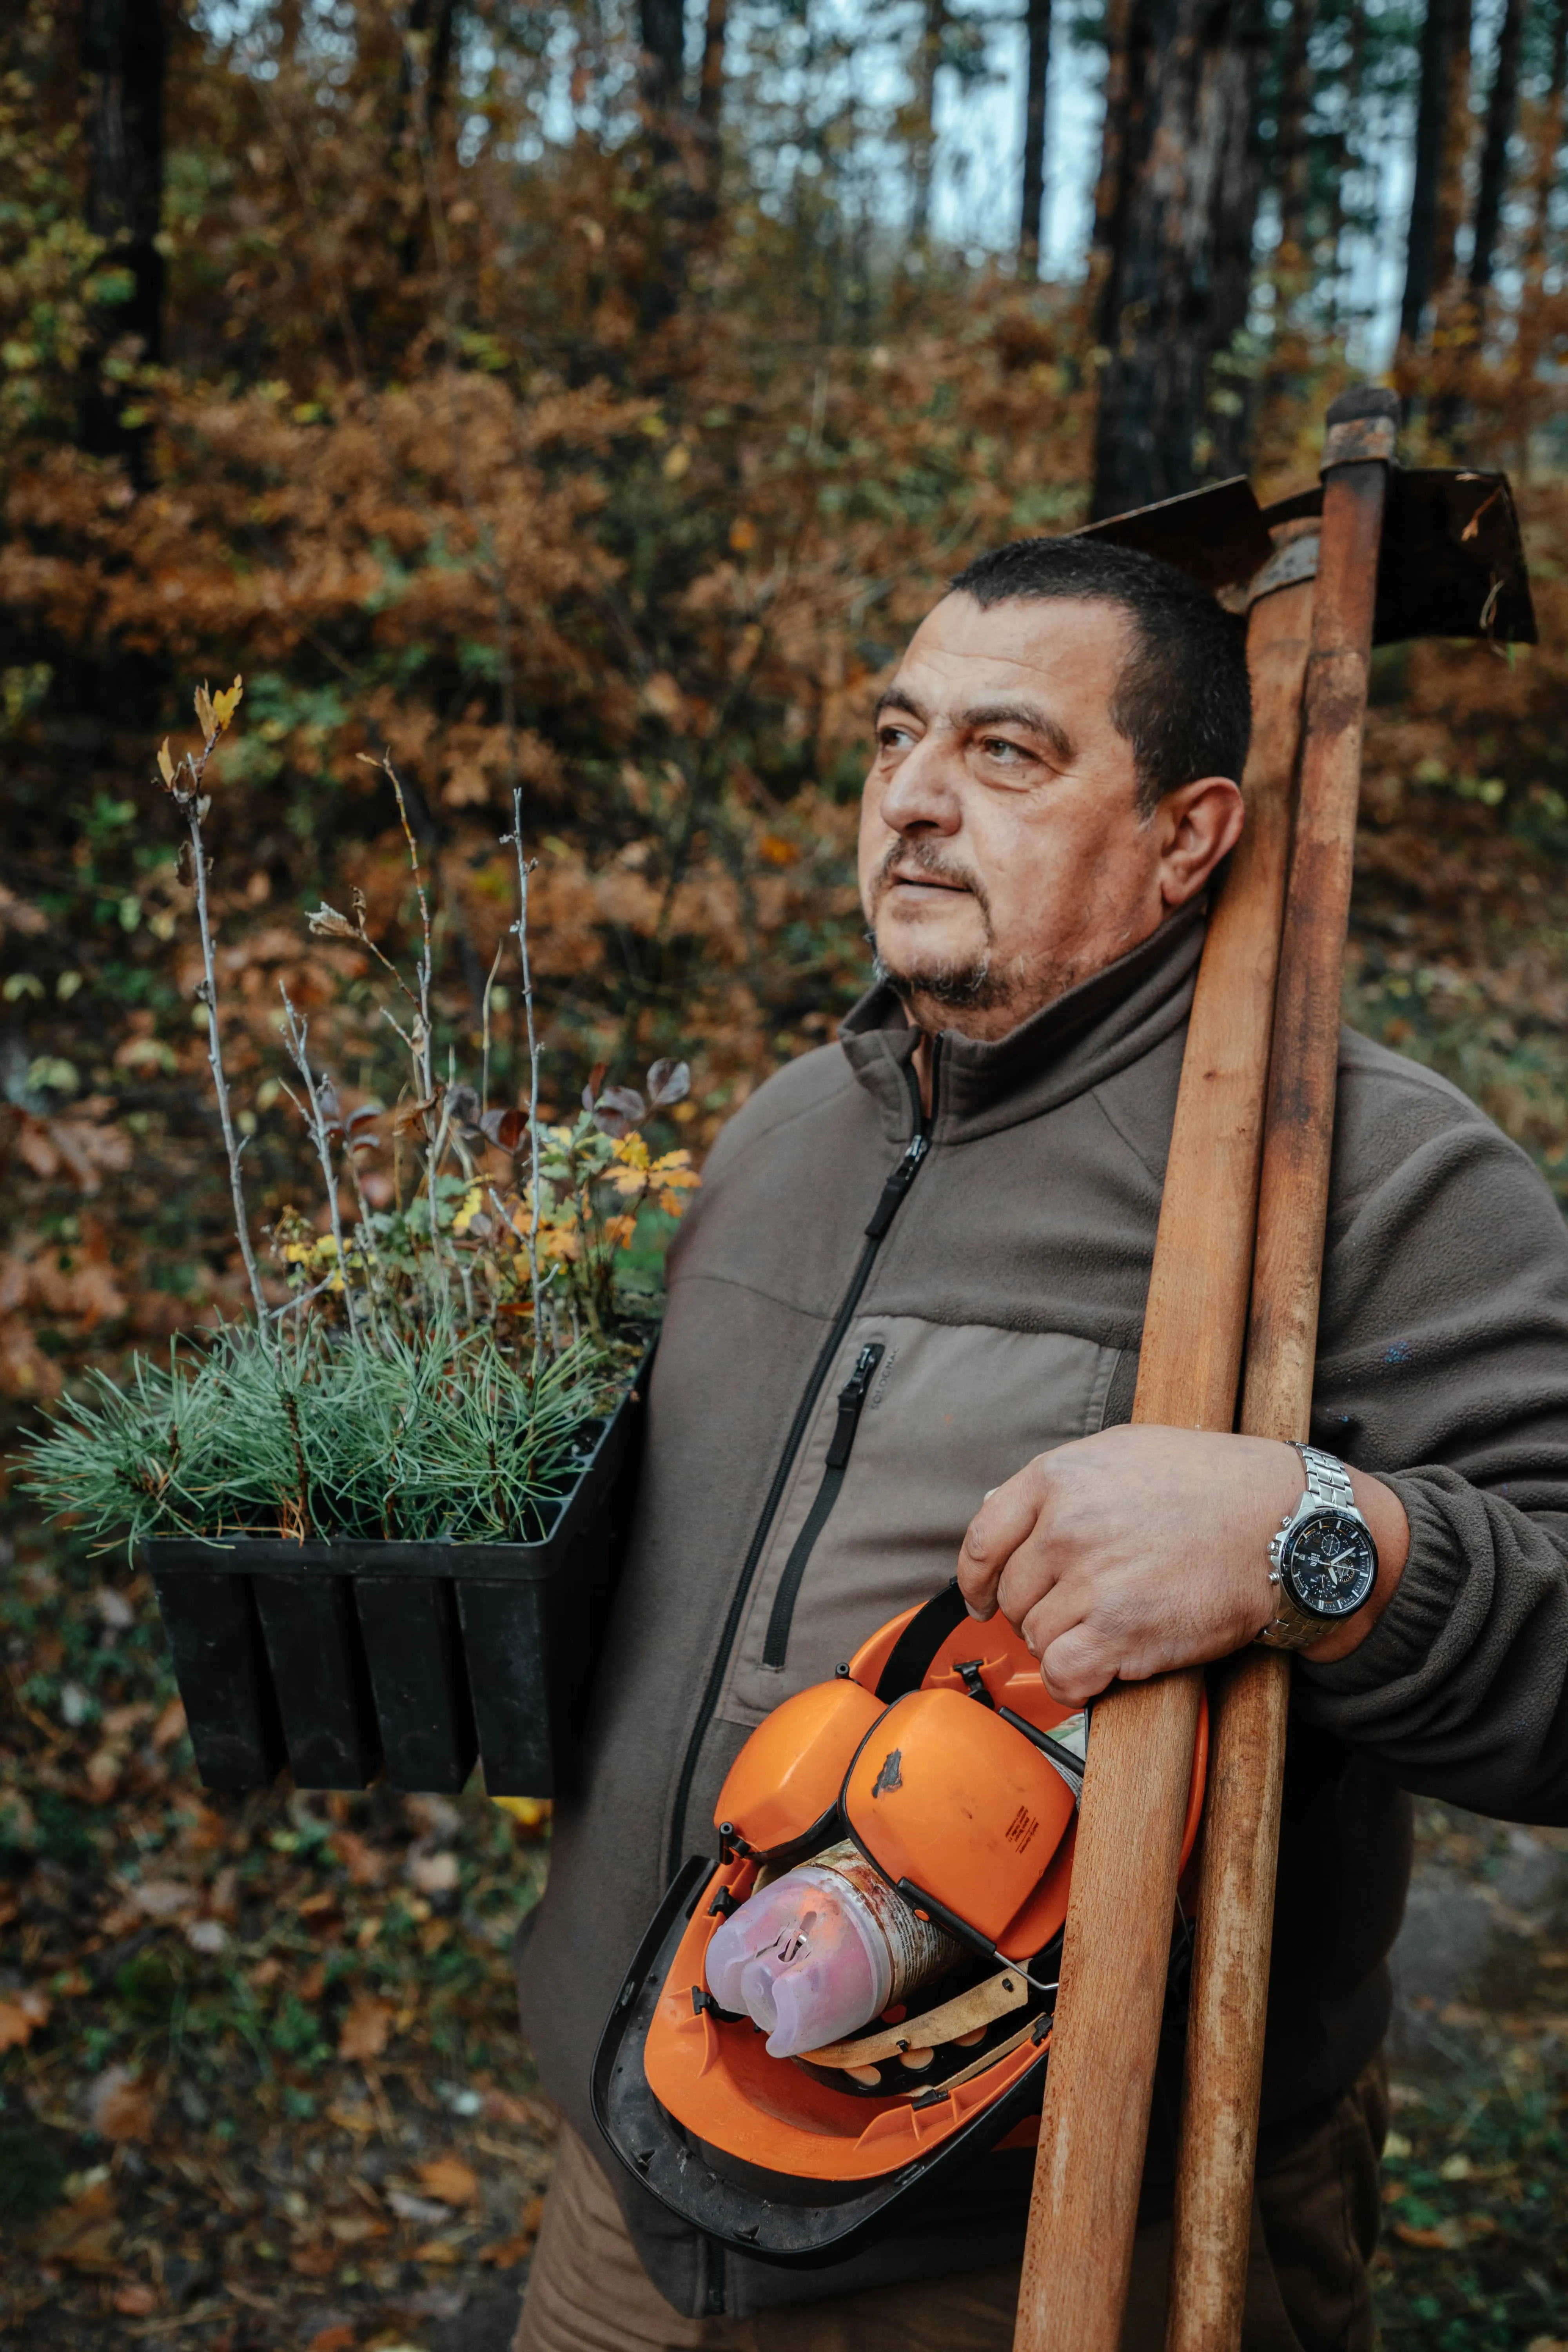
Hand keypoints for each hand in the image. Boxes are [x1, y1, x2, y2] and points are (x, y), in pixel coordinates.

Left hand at [956, 1424, 1408, 1706]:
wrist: (1282, 1523)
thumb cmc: (1212, 1486)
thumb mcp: (1124, 1453)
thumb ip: (1059, 1483)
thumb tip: (996, 1514)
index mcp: (1057, 1479)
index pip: (980, 1542)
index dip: (977, 1581)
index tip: (982, 1600)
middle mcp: (1065, 1527)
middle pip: (1012, 1596)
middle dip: (1040, 1612)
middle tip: (1083, 1612)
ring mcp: (1091, 1581)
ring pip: (1037, 1637)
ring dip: (1065, 1645)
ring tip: (1111, 1630)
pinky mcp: (1120, 1634)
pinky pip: (1062, 1676)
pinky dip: (1076, 1683)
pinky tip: (1103, 1670)